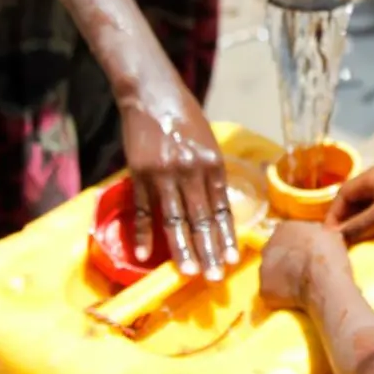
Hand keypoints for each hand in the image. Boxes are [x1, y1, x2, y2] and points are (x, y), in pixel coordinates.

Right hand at [120, 69, 237, 281]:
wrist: (152, 94)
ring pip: (175, 221)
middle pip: (202, 220)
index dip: (227, 237)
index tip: (233, 261)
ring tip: (189, 273)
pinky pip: (144, 210)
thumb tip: (216, 207)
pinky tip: (144, 254)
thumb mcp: (208, 142)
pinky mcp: (140, 174)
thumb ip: (212, 174)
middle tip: (215, 279)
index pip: (222, 210)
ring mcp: (164, 174)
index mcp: (213, 164)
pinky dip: (144, 233)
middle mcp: (191, 171)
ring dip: (182, 250)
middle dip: (210, 252)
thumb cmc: (185, 117)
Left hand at [259, 221, 349, 310]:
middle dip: (286, 261)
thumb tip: (316, 239)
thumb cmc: (328, 251)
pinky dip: (282, 297)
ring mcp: (263, 268)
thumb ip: (316, 234)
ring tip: (300, 288)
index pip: (287, 235)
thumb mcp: (328, 233)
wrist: (321, 276)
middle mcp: (268, 245)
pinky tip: (295, 300)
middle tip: (303, 272)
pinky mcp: (264, 288)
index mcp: (284, 228)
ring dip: (282, 279)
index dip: (298, 246)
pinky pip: (273, 293)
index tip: (307, 255)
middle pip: (275, 253)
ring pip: (272, 274)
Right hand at [326, 162, 373, 242]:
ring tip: (359, 239)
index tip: (329, 236)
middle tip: (342, 239)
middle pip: (358, 196)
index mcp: (373, 174)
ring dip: (364, 220)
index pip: (344, 193)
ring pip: (373, 202)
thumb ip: (355, 227)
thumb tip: (334, 237)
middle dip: (348, 218)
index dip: (334, 215)